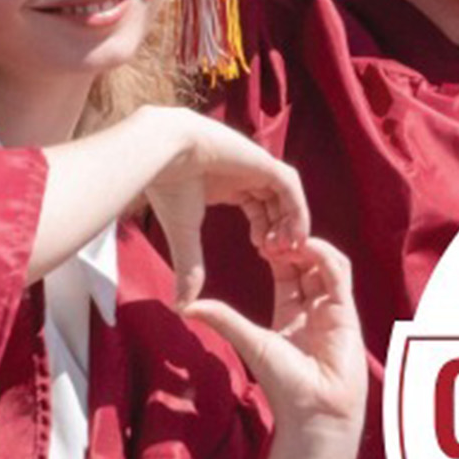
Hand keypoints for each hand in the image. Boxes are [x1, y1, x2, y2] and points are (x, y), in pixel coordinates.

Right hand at [141, 108, 310, 306]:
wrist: (162, 153)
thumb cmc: (167, 187)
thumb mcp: (185, 234)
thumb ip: (190, 267)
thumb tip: (181, 306)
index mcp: (229, 183)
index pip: (258, 207)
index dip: (264, 231)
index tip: (262, 253)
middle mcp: (246, 173)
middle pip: (276, 203)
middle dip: (280, 230)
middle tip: (278, 255)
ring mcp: (257, 165)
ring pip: (286, 196)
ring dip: (290, 223)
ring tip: (286, 249)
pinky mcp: (264, 161)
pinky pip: (290, 187)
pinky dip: (296, 210)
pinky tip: (294, 234)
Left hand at [185, 238, 367, 455]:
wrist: (313, 412)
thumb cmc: (284, 384)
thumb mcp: (250, 342)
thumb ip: (224, 319)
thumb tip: (186, 306)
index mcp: (291, 314)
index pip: (287, 272)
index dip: (276, 252)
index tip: (258, 237)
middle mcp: (314, 308)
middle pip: (308, 263)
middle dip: (292, 244)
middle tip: (272, 230)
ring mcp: (332, 308)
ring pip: (326, 263)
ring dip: (309, 246)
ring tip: (286, 238)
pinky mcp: (346, 312)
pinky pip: (339, 275)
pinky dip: (325, 256)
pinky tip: (306, 245)